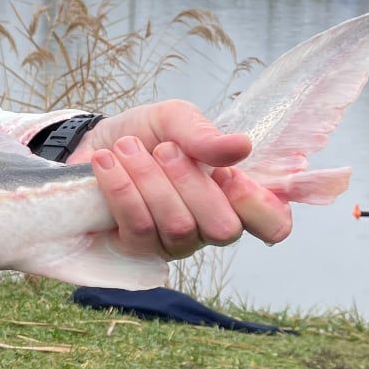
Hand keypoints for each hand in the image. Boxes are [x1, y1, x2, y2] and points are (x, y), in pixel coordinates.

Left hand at [68, 99, 290, 258]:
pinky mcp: (137, 248)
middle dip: (191, 183)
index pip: (273, 224)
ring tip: (127, 148)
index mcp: (234, 196)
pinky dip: (122, 189)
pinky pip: (139, 227)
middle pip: (223, 229)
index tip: (226, 173)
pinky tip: (107, 163)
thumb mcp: (175, 120)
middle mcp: (210, 227)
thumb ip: (205, 135)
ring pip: (178, 226)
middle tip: (163, 149)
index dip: (256, 204)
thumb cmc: (146, 134)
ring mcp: (174, 243)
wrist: (95, 141)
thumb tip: (242, 147)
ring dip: (150, 180)